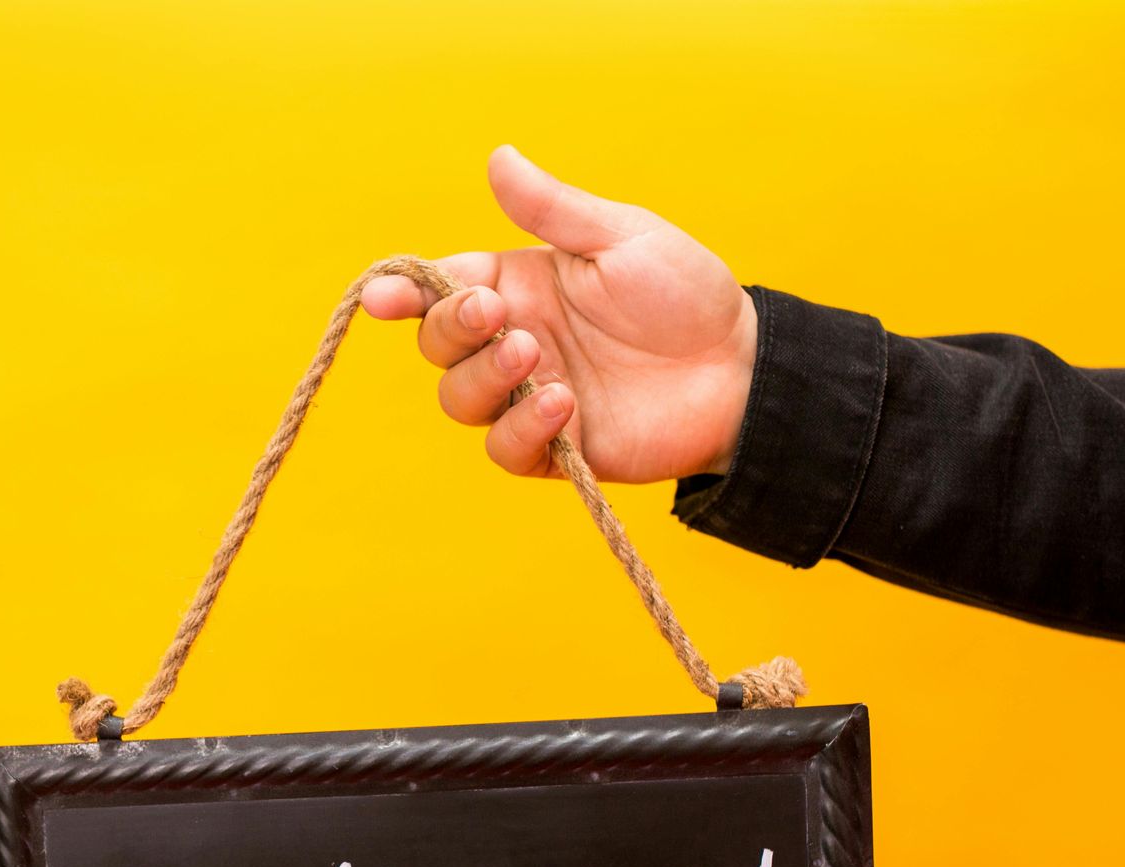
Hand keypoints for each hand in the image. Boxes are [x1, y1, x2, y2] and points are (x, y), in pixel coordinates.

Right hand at [361, 145, 756, 482]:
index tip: (384, 295)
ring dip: (484, 377)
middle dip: (451, 329)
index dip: (402, 293)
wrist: (740, 370)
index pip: (439, 289)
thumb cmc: (685, 295)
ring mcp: (528, 397)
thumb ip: (553, 210)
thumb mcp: (621, 238)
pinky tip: (562, 404)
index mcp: (517, 286)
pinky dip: (521, 428)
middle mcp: (513, 341)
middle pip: (438, 347)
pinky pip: (507, 449)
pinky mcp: (556, 448)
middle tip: (496, 312)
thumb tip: (498, 158)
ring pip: (460, 400)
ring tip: (534, 354)